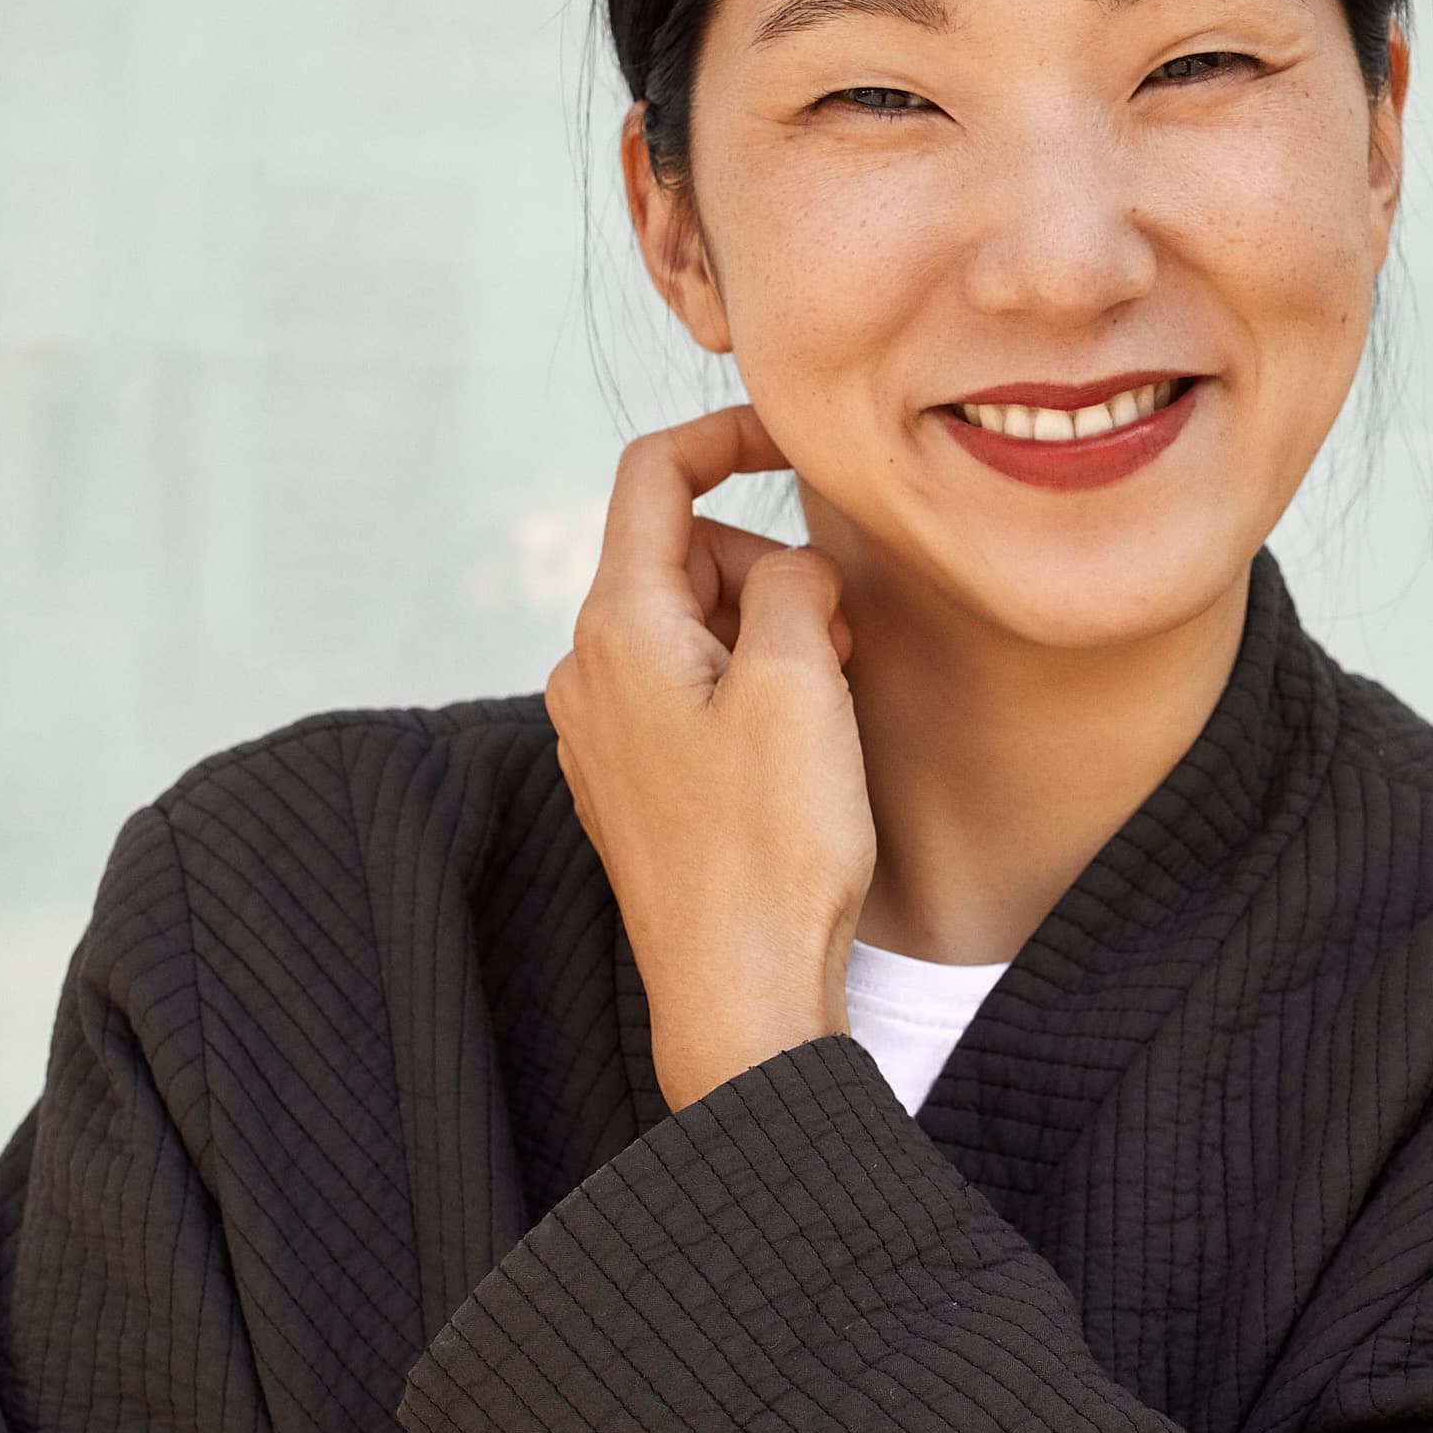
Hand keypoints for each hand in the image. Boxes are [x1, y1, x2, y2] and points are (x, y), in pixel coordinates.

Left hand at [545, 409, 875, 1110]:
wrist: (740, 996)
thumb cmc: (771, 848)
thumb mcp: (803, 683)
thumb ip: (792, 584)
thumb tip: (792, 563)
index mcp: (617, 628)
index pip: (651, 476)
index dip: (725, 436)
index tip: (794, 443)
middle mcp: (589, 672)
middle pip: (681, 554)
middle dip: (768, 568)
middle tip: (843, 635)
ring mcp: (605, 732)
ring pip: (691, 626)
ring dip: (766, 635)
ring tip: (828, 701)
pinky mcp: (633, 783)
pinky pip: (689, 691)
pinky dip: (748, 688)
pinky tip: (797, 750)